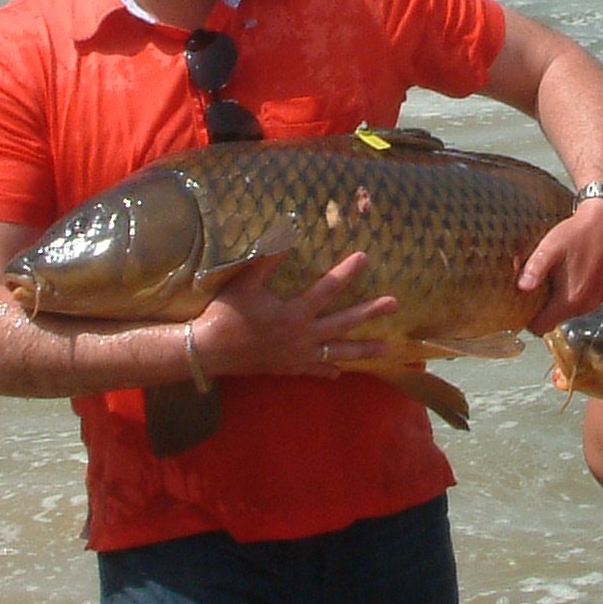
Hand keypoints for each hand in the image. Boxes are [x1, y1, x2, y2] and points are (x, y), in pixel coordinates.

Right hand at [190, 250, 399, 380]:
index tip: (365, 257)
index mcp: (294, 313)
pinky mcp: (289, 367)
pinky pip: (314, 369)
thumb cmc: (226, 314)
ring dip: (363, 349)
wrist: (209, 352)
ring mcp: (298, 355)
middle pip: (343, 323)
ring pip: (338, 352)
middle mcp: (302, 336)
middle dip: (370, 312)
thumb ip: (267, 259)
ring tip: (388, 348)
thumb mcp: (245, 283)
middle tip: (394, 304)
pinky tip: (339, 371)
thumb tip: (285, 232)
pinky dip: (328, 369)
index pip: (326, 289)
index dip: (346, 272)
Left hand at [520, 199, 602, 331]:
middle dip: (544, 314)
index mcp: (570, 300)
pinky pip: (585, 309)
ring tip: (553, 287)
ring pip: (570, 318)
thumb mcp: (551, 246)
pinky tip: (572, 282)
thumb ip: (535, 268)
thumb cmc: (579, 233)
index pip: (540, 328)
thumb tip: (523, 286)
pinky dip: (576, 301)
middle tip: (536, 294)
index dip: (528, 319)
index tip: (524, 306)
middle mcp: (586, 307)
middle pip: (555, 325)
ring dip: (560, 308)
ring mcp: (599, 303)